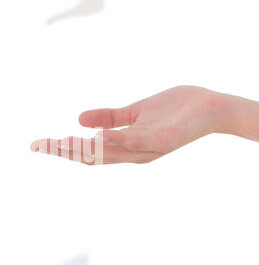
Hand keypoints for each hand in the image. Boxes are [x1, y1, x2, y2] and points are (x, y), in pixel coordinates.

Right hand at [30, 84, 224, 163]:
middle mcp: (136, 151)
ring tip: (60, 142)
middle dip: (65, 151)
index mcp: (128, 145)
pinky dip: (116, 139)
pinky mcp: (162, 139)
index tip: (38, 144)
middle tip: (39, 145)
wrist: (213, 107)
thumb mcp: (138, 112)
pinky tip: (98, 134)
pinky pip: (136, 141)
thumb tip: (78, 120)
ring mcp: (149, 147)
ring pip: (110, 152)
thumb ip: (111, 117)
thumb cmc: (180, 109)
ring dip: (84, 148)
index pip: (90, 151)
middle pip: (94, 156)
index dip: (63, 149)